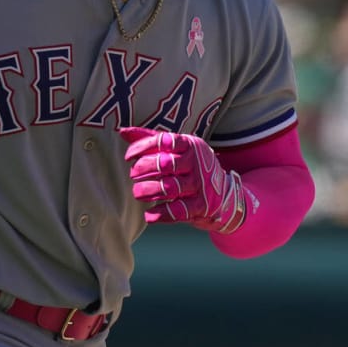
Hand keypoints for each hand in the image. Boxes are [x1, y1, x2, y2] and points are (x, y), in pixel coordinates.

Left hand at [120, 127, 249, 232]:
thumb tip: (122, 131)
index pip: (163, 141)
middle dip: (143, 169)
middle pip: (164, 164)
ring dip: (148, 191)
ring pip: (168, 188)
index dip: (142, 147)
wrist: (225, 194)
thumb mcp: (178, 149)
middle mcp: (197, 163)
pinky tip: (149, 215)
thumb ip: (151, 139)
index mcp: (190, 145)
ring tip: (138, 193)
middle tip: (134, 175)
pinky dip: (160, 214)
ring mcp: (200, 185)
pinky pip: (178, 211)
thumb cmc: (192, 167)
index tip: (129, 156)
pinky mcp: (201, 206)